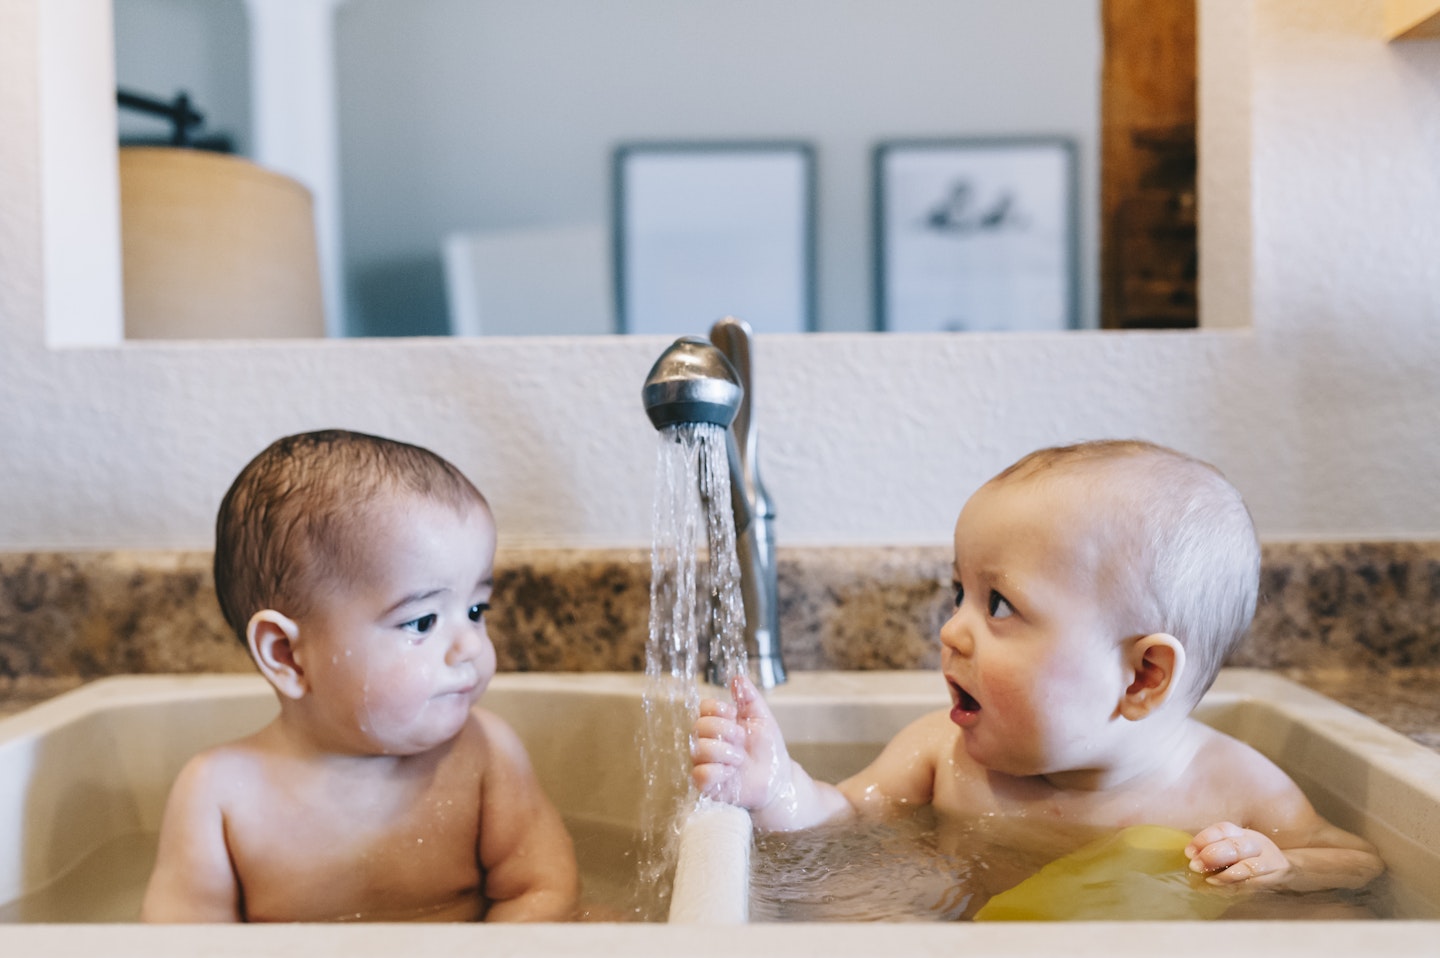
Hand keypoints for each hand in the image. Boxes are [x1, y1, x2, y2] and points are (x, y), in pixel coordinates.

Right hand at [691, 673, 792, 810]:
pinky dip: (718, 772)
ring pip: (699, 749)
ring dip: (725, 753)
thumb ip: (749, 698)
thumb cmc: (768, 748)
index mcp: (719, 723)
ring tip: (740, 759)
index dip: (718, 710)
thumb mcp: (763, 719)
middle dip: (725, 731)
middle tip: (741, 740)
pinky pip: (700, 774)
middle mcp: (707, 740)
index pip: (704, 707)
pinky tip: (731, 773)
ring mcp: (705, 762)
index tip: (734, 716)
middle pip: (699, 726)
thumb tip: (737, 678)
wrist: (777, 778)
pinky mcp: (706, 784)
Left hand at [1185, 821, 1292, 885]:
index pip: (1223, 830)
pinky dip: (1235, 887)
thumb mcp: (1234, 846)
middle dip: (1212, 856)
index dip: (1204, 839)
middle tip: (1195, 866)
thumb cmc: (1250, 856)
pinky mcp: (1273, 878)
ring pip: (1247, 867)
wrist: (1285, 869)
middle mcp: (1255, 844)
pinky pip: (1253, 884)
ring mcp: (1267, 861)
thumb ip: (1213, 849)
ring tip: (1208, 880)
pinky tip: (1221, 889)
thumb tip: (1190, 857)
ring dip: (1225, 875)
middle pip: (1235, 847)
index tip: (1188, 852)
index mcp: (1242, 833)